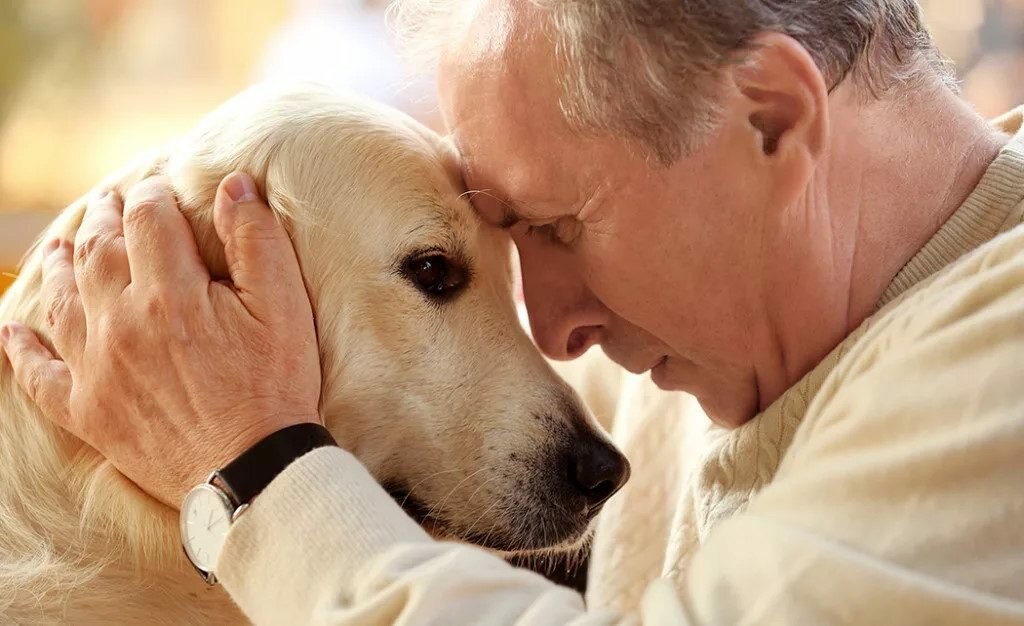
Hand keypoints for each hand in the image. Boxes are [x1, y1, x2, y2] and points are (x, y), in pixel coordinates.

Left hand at [0, 172, 321, 507]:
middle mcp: (121, 324)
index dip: (153, 195)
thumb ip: (256, 241)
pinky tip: (12, 333)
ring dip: (59, 267)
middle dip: (104, 219)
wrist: (251, 472)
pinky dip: (22, 352)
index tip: (159, 187)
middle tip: (107, 203)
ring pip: (62, 302)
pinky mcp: (88, 412)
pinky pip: (40, 376)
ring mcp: (97, 369)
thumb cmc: (276, 387)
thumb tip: (233, 185)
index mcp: (170, 293)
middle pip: (98, 252)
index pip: (149, 219)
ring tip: (60, 247)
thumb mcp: (283, 307)